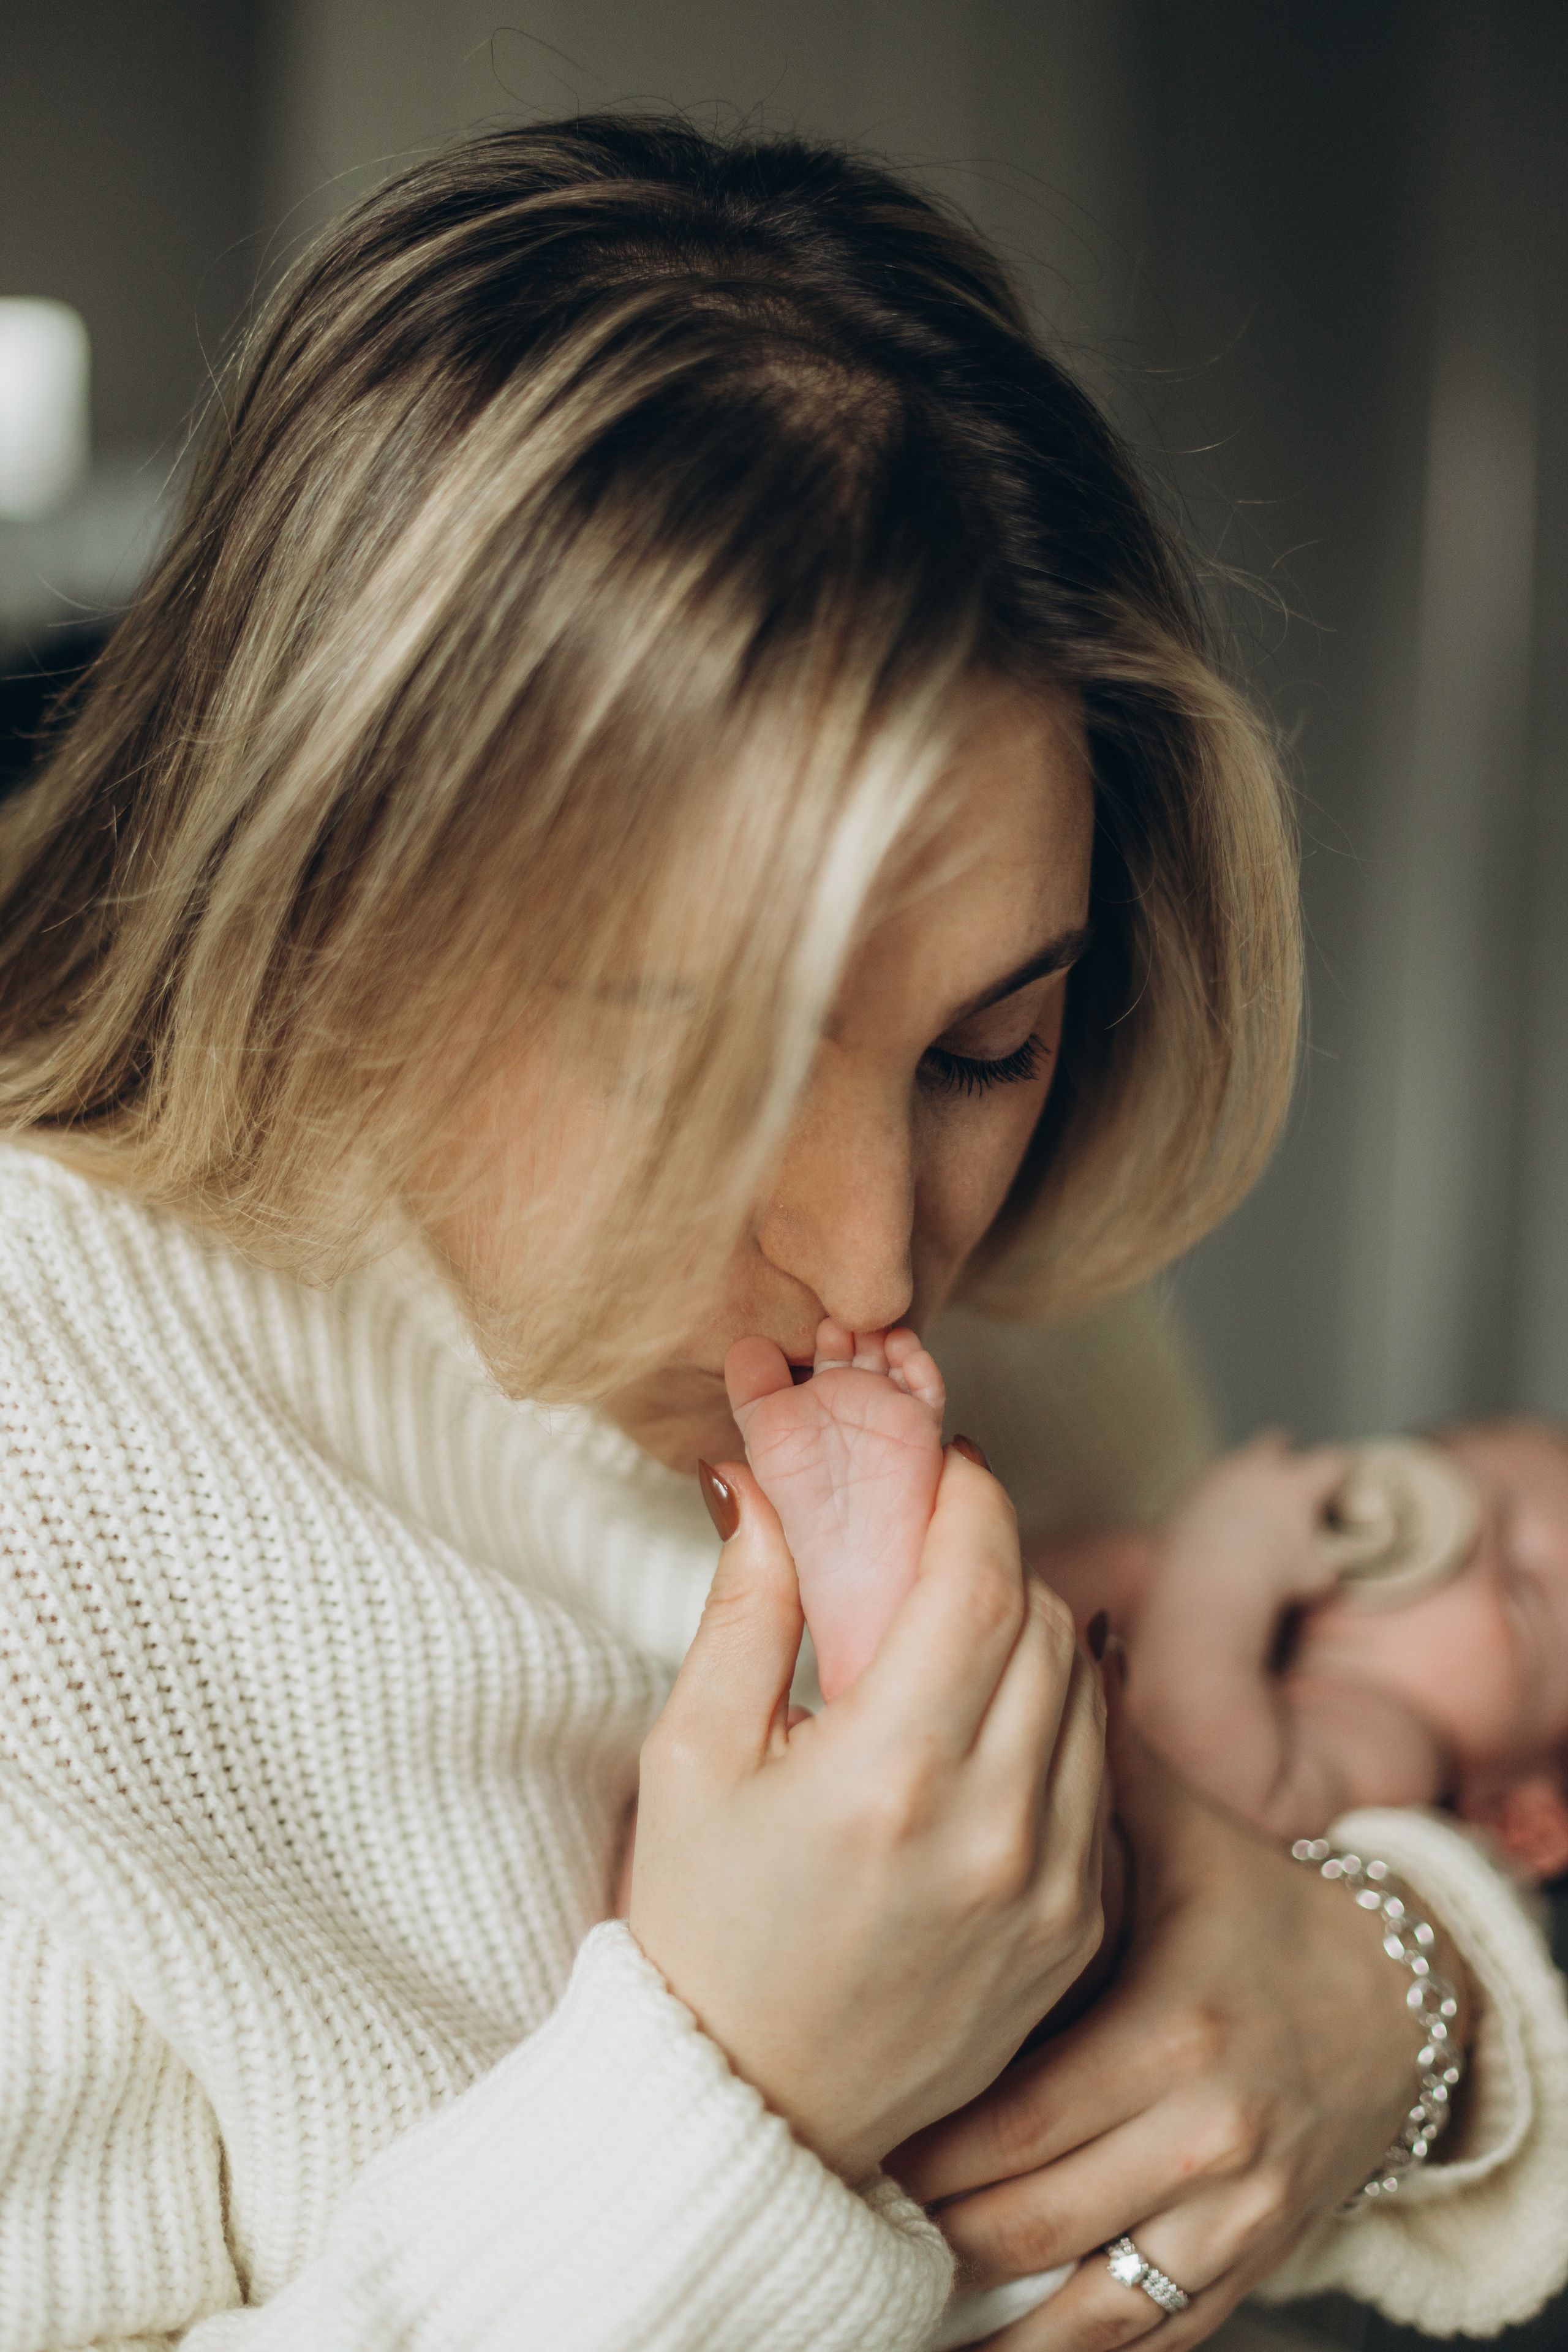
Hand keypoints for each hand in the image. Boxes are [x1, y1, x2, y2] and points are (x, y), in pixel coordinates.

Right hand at [630, 1444, 1106, 2181]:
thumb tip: (765, 1486)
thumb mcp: (691, 1757)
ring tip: (961, 1631)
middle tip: (940, 1542)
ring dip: (1034, 1634)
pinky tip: (990, 1725)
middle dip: (998, 1557)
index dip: (971, 1498)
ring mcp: (1051, 1886)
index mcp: (891, 1772)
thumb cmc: (704, 1930)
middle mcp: (993, 1827)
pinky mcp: (1078, 1929)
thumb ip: (746, 1608)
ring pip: (1087, 1693)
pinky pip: (1096, 1778)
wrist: (753, 2111)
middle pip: (1045, 1622)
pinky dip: (1057, 1723)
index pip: (981, 1578)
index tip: (945, 1465)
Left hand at [889, 1688, 1460, 2345]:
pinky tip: (983, 2337)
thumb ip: (1094, 1755)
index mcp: (1171, 2026)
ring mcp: (1231, 2213)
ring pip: (1074, 2291)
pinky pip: (1141, 2339)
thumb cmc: (1252, 1908)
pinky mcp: (1246, 2264)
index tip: (849, 2108)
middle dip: (928, 2208)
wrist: (1392, 2005)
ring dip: (978, 2289)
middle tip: (851, 2175)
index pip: (1014, 2110)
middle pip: (1024, 2211)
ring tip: (896, 2251)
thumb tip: (1027, 1648)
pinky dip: (1055, 2347)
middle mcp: (1204, 2131)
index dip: (922, 2127)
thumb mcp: (1179, 1831)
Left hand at [1156, 1432, 1352, 1609]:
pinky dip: (1213, 1493)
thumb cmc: (1272, 1579)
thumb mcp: (1316, 1579)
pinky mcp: (1187, 1491)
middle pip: (1273, 1440)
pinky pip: (1204, 1484)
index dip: (1340, 1463)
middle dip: (1283, 1443)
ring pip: (1233, 1460)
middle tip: (1287, 1447)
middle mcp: (1257, 1469)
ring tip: (1245, 1488)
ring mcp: (1218, 1475)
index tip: (1343, 1466)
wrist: (1208, 1581)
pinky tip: (1213, 1512)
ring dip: (1242, 1470)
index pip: (1330, 1461)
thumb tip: (1326, 1571)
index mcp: (1297, 1484)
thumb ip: (1324, 1567)